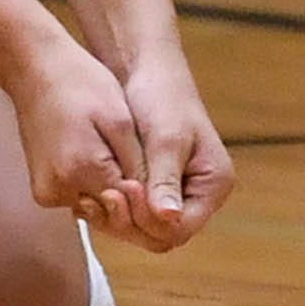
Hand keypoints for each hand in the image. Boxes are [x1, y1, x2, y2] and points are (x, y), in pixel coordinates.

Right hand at [4, 34, 148, 219]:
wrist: (34, 69)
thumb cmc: (78, 83)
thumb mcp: (120, 119)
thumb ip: (137, 165)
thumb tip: (152, 202)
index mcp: (82, 170)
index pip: (130, 207)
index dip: (150, 197)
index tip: (158, 176)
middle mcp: (59, 190)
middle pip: (111, 214)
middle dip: (133, 200)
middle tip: (142, 164)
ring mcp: (47, 192)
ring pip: (96, 210)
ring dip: (114, 195)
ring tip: (121, 159)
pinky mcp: (42, 189)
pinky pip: (79, 200)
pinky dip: (94, 188)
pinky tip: (102, 162)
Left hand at [106, 52, 233, 253]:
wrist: (146, 70)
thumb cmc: (162, 97)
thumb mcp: (166, 138)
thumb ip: (165, 179)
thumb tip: (169, 218)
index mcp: (213, 185)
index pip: (182, 229)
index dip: (150, 221)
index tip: (124, 191)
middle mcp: (197, 196)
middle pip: (163, 235)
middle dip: (132, 223)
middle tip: (104, 196)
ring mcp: (175, 193)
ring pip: (145, 228)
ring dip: (118, 218)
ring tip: (93, 197)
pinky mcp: (152, 187)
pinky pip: (133, 212)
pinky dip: (114, 208)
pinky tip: (91, 195)